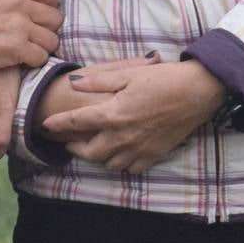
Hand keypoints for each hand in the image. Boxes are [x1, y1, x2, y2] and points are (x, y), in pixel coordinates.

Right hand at [0, 0, 61, 77]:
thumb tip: (24, 0)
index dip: (49, 8)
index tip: (40, 19)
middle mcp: (19, 3)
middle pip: (56, 18)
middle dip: (48, 30)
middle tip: (34, 39)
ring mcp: (20, 25)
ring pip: (52, 40)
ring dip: (42, 48)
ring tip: (26, 52)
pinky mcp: (18, 48)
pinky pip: (42, 57)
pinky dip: (33, 61)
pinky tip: (20, 61)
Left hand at [41, 57, 226, 174]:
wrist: (197, 91)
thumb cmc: (163, 78)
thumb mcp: (128, 74)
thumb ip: (99, 81)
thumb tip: (74, 83)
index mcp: (113, 113)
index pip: (76, 122)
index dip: (58, 124)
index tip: (46, 125)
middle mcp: (123, 135)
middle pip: (89, 153)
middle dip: (75, 148)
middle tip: (70, 141)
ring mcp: (139, 148)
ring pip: (109, 164)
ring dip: (97, 158)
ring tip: (93, 148)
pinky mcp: (154, 154)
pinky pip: (131, 168)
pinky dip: (121, 164)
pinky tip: (119, 154)